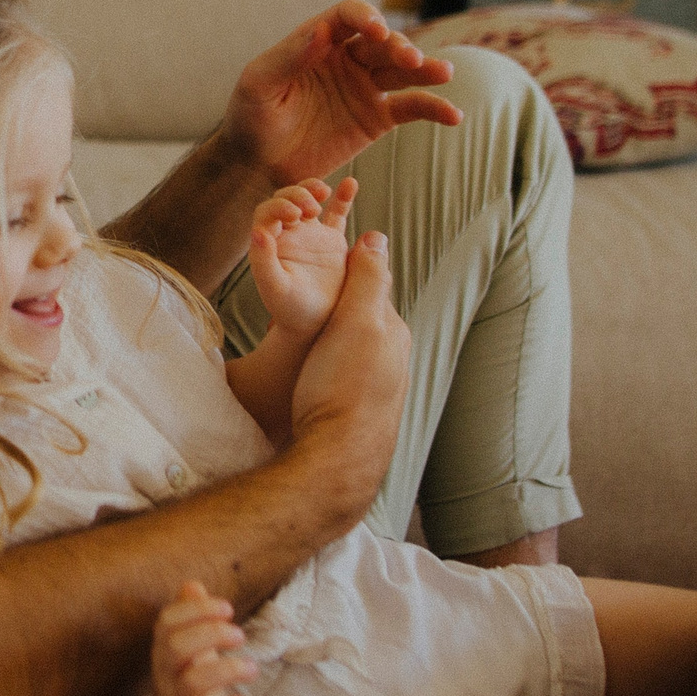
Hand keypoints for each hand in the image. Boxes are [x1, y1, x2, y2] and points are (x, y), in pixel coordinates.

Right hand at [148, 582, 254, 695]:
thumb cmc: (188, 687)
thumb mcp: (189, 652)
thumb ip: (191, 619)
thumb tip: (192, 584)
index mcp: (164, 652)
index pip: (167, 622)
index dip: (196, 610)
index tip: (228, 608)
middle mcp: (165, 677)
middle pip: (175, 647)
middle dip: (210, 634)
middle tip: (240, 635)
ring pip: (191, 684)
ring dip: (228, 670)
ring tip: (252, 668)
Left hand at [220, 0, 460, 185]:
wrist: (258, 164)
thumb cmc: (250, 118)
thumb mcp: (259, 84)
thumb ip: (288, 57)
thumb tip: (321, 31)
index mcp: (317, 41)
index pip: (349, 16)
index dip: (367, 17)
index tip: (377, 31)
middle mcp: (346, 58)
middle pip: (383, 41)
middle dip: (399, 46)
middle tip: (411, 60)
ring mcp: (365, 87)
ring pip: (403, 70)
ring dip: (426, 69)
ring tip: (444, 73)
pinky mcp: (376, 118)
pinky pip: (411, 107)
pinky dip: (434, 108)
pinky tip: (453, 115)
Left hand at [247, 177, 355, 340]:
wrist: (318, 326)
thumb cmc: (291, 311)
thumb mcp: (276, 290)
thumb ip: (263, 262)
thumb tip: (257, 232)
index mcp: (269, 243)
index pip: (267, 212)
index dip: (278, 205)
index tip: (294, 213)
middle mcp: (287, 235)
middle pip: (286, 199)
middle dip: (297, 195)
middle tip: (311, 208)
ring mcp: (310, 236)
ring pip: (308, 200)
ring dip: (313, 189)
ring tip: (323, 192)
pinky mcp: (331, 241)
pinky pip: (337, 214)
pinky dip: (343, 198)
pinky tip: (351, 183)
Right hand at [288, 229, 409, 469]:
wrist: (337, 459)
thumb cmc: (340, 388)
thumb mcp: (355, 323)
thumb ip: (367, 279)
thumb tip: (376, 236)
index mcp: (392, 331)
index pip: (371, 287)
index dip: (342, 274)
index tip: (314, 270)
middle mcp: (394, 358)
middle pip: (364, 318)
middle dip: (338, 309)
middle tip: (302, 309)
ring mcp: (382, 386)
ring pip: (356, 349)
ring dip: (335, 341)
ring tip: (307, 347)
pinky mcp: (365, 410)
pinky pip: (349, 374)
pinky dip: (332, 367)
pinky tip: (315, 378)